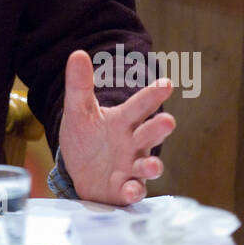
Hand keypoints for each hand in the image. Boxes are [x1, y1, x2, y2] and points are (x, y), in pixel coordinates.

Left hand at [59, 49, 175, 204]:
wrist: (79, 170)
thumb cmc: (86, 137)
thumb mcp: (78, 110)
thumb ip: (79, 84)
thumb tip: (77, 53)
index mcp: (124, 120)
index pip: (141, 105)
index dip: (153, 95)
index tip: (166, 83)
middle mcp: (133, 143)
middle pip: (149, 134)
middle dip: (158, 129)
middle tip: (167, 121)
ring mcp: (131, 167)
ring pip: (147, 166)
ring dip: (152, 166)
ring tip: (152, 165)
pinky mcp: (124, 188)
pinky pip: (133, 190)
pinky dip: (132, 191)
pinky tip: (129, 190)